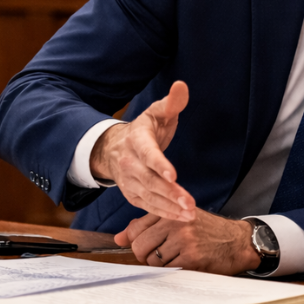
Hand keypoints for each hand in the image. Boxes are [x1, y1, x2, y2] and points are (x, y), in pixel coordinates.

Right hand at [90, 80, 195, 221]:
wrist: (115, 148)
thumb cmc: (144, 129)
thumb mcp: (157, 112)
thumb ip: (172, 102)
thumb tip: (181, 86)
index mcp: (137, 140)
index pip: (148, 153)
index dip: (160, 164)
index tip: (173, 174)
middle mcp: (130, 162)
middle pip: (149, 180)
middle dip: (170, 193)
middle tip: (189, 203)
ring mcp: (129, 180)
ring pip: (149, 196)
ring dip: (169, 207)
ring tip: (189, 213)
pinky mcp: (132, 194)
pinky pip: (148, 206)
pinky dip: (163, 213)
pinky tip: (180, 217)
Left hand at [114, 212, 260, 274]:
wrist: (238, 241)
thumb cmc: (207, 231)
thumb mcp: (178, 220)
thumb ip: (147, 226)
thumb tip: (118, 239)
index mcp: (170, 212)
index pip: (135, 229)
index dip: (138, 242)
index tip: (149, 245)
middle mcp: (175, 223)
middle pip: (140, 247)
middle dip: (146, 256)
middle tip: (163, 255)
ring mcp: (183, 241)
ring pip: (152, 261)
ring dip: (161, 265)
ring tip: (179, 257)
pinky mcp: (191, 258)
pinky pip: (167, 270)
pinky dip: (174, 271)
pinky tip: (187, 263)